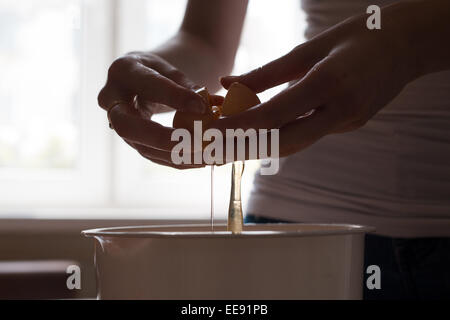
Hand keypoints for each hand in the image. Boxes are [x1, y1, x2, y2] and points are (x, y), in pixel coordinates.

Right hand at [98, 51, 216, 168]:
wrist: (140, 82)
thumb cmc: (160, 73)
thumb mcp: (174, 72)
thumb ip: (189, 88)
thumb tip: (208, 105)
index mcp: (124, 71)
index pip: (148, 85)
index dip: (175, 97)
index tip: (201, 106)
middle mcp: (111, 99)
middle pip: (127, 126)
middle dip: (162, 138)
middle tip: (195, 143)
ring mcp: (116, 125)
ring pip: (141, 147)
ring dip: (175, 155)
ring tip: (206, 155)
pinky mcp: (130, 141)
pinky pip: (151, 155)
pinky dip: (177, 160)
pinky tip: (200, 160)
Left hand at [217, 7, 415, 156]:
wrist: (408, 45)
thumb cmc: (359, 37)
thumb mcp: (311, 47)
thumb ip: (269, 71)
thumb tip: (228, 84)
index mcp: (330, 83)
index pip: (277, 114)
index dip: (242, 125)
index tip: (213, 131)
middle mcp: (341, 111)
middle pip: (285, 142)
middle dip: (247, 148)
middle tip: (216, 149)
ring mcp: (349, 123)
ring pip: (297, 144)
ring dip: (262, 147)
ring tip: (230, 145)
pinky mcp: (351, 125)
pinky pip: (311, 135)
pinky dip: (283, 136)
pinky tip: (263, 134)